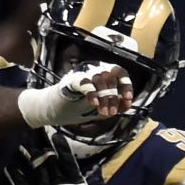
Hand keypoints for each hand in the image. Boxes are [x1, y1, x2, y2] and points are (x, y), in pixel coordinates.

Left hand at [6, 134, 115, 184]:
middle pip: (50, 168)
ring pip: (36, 176)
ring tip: (20, 151)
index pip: (69, 165)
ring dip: (29, 163)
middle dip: (43, 155)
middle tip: (34, 141)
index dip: (62, 151)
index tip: (56, 138)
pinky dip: (18, 180)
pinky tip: (11, 169)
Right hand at [18, 61, 133, 128]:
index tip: (128, 98)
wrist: (55, 112)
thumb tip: (128, 103)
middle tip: (111, 113)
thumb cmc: (79, 109)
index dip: (126, 85)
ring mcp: (82, 74)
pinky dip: (92, 93)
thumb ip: (116, 106)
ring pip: (100, 78)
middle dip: (113, 97)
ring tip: (103, 112)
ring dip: (105, 98)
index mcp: (103, 76)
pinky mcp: (71, 80)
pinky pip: (85, 82)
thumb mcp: (103, 110)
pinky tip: (93, 104)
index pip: (119, 72)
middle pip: (110, 77)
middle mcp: (93, 71)